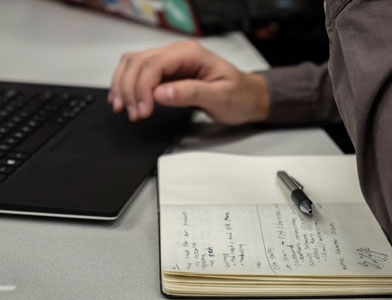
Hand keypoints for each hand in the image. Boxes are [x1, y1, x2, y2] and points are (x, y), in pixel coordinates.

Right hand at [108, 40, 269, 124]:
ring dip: (123, 85)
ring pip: (134, 64)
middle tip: (133, 113)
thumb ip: (191, 93)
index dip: (142, 88)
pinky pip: (140, 73)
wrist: (247, 97)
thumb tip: (160, 93)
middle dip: (130, 89)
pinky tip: (124, 98)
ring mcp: (171, 62)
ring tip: (121, 106)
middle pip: (139, 62)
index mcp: (191, 54)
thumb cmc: (239, 96)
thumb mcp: (220, 97)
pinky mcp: (167, 73)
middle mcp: (178, 53)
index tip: (143, 110)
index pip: (154, 64)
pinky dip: (127, 85)